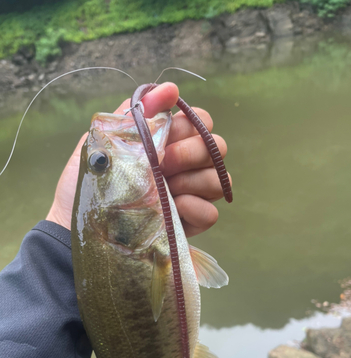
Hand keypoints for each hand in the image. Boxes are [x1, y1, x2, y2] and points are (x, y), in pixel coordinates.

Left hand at [46, 82, 228, 236]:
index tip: (163, 136)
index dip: (189, 124)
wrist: (81, 226)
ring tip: (164, 191)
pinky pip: (212, 213)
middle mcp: (184, 167)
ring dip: (192, 181)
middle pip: (216, 147)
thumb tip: (170, 88)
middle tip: (160, 165)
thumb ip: (136, 114)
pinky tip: (174, 210)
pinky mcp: (191, 223)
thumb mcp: (105, 142)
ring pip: (219, 178)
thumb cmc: (90, 183)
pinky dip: (196, 209)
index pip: (200, 121)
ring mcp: (190, 195)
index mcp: (167, 143)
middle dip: (188, 153)